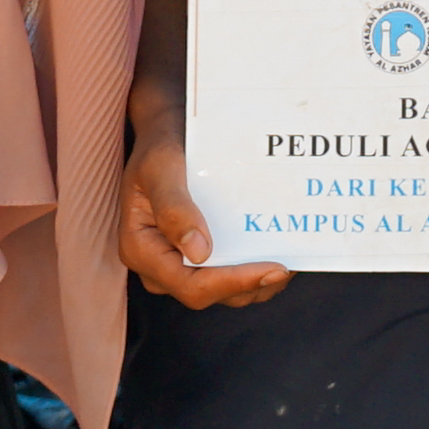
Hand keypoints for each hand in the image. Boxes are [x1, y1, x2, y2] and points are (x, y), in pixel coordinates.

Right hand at [117, 75, 284, 309]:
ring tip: (288, 261)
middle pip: (208, 293)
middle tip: (288, 267)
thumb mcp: (162, 168)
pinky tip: (276, 253)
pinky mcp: (194, 260)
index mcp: (140, 249)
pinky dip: (252, 271)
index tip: (271, 269)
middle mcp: (157, 267)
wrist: (167, 135)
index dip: (232, 283)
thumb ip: (175, 208)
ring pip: (221, 292)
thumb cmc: (160, 146)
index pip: (190, 285)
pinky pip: (226, 277)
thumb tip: (199, 254)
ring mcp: (176, 266)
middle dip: (249, 284)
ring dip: (255, 282)